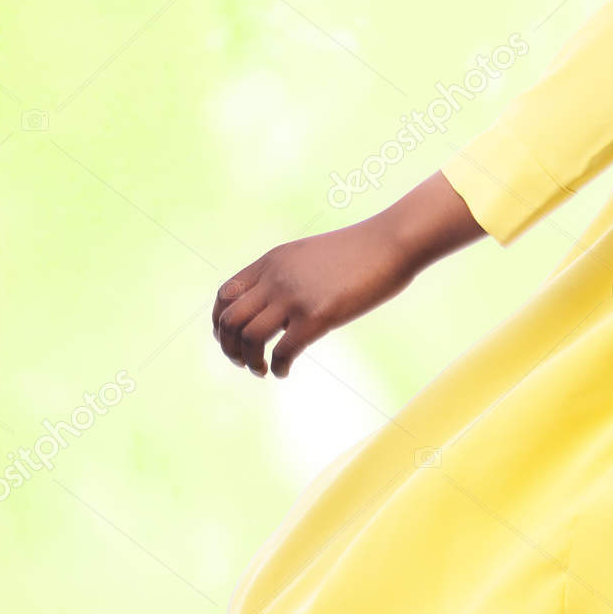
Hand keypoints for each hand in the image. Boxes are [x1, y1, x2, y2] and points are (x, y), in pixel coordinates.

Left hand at [212, 170, 487, 378]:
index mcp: (272, 261)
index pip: (225, 295)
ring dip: (249, 361)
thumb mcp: (311, 254)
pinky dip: (278, 367)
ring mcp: (295, 295)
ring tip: (262, 370)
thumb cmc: (360, 250)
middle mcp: (276, 277)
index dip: (220, 323)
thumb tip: (279, 303)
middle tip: (244, 362)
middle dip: (229, 348)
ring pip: (248, 338)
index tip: (232, 340)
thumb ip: (288, 274)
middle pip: (229, 320)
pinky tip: (285, 371)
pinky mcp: (317, 315)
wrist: (392, 242)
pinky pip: (282, 351)